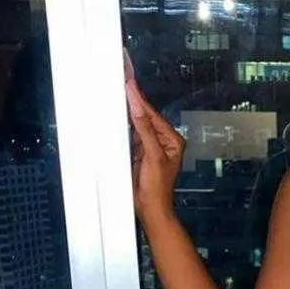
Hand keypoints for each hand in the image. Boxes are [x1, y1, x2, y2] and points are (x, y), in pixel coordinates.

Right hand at [125, 78, 184, 217]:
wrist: (150, 208)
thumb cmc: (158, 187)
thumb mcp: (152, 155)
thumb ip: (145, 130)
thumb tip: (138, 108)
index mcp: (173, 140)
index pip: (153, 115)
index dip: (140, 99)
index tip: (129, 83)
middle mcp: (163, 141)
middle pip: (145, 117)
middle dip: (132, 102)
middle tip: (121, 80)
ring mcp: (151, 146)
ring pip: (136, 124)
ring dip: (127, 112)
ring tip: (117, 92)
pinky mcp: (140, 152)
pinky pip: (131, 134)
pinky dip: (123, 126)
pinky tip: (116, 114)